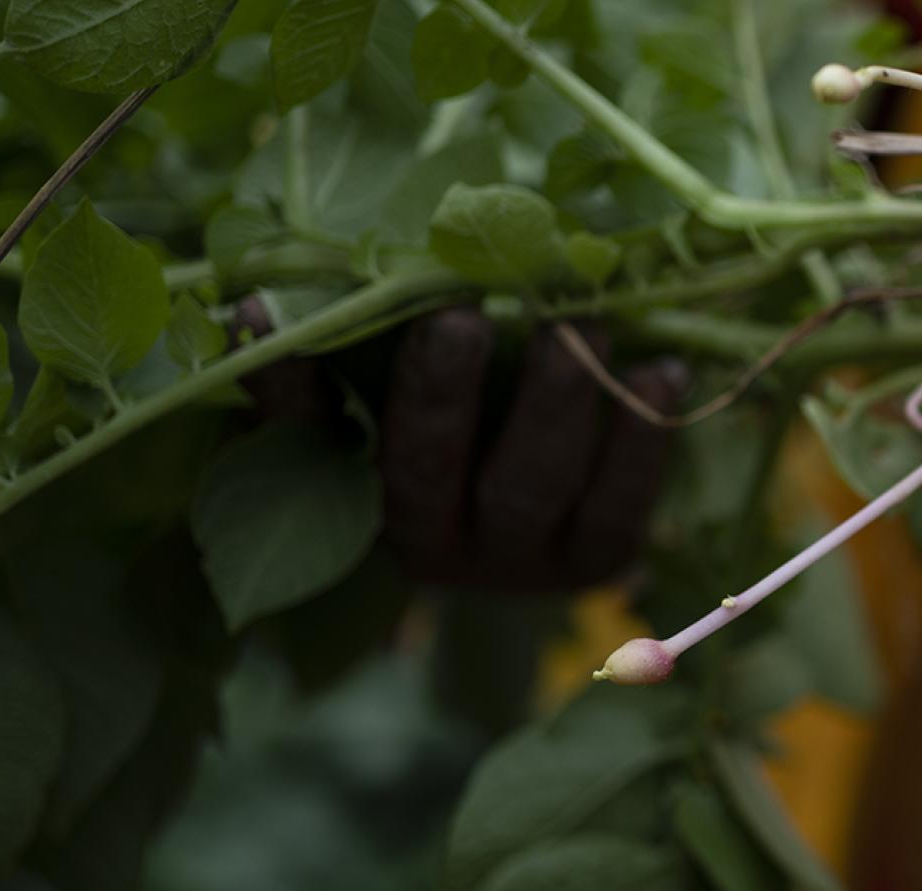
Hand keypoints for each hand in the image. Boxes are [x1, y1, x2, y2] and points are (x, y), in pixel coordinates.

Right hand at [237, 306, 684, 590]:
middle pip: (425, 469)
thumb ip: (348, 350)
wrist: (555, 527)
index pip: (308, 438)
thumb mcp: (396, 394)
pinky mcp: (595, 560)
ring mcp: (516, 559)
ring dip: (556, 401)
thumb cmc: (461, 425)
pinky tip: (663, 371)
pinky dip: (643, 436)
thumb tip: (258, 298)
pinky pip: (620, 503)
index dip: (288, 382)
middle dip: (440, 391)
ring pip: (529, 483)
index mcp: (358, 501)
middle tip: (458, 316)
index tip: (264, 307)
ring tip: (582, 328)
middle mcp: (429, 542)